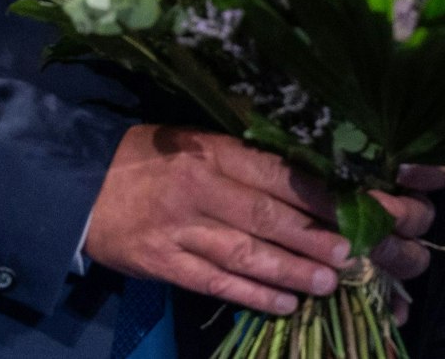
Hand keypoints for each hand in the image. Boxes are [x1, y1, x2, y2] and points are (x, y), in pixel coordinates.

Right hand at [84, 127, 439, 317]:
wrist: (78, 183)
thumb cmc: (151, 157)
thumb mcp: (198, 141)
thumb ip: (246, 158)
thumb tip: (312, 173)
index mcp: (215, 150)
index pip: (280, 172)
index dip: (326, 193)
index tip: (366, 205)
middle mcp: (200, 188)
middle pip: (270, 215)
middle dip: (318, 236)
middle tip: (360, 252)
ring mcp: (180, 228)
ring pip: (246, 254)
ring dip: (293, 270)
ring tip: (332, 281)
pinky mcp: (162, 262)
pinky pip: (214, 283)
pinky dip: (252, 296)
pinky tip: (286, 304)